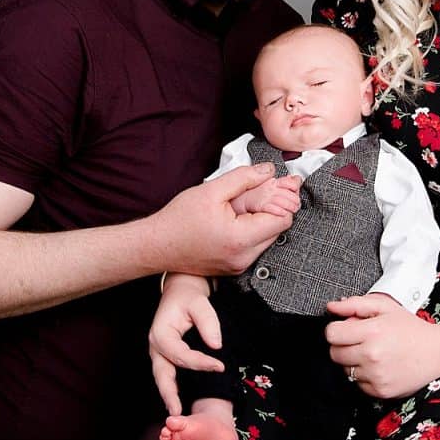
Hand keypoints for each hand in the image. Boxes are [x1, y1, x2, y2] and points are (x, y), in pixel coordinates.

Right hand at [145, 164, 293, 275]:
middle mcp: (243, 257)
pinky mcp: (234, 268)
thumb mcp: (211, 190)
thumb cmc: (178, 220)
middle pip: (278, 230)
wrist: (156, 245)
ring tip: (239, 209)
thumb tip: (268, 171)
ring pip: (267, 239)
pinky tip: (234, 222)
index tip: (274, 187)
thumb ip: (244, 178)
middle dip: (271, 209)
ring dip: (261, 221)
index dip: (282, 200)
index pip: (283, 219)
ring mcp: (239, 266)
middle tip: (254, 194)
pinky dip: (251, 233)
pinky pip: (254, 248)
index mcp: (240, 239)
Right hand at [148, 274, 223, 415]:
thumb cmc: (188, 296)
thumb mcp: (199, 302)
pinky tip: (178, 399)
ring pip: (161, 376)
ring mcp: (158, 350)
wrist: (180, 290)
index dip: (200, 363)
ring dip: (168, 394)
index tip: (220, 366)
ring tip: (176, 412)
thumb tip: (216, 345)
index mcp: (161, 332)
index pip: (181, 355)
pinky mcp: (164, 353)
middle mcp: (155, 344)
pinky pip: (166, 373)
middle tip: (178, 412)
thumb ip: (208, 322)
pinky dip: (170, 386)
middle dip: (169, 393)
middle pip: (161, 373)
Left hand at [325, 293, 439, 399]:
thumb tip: (331, 307)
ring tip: (374, 353)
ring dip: (354, 362)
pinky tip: (380, 366)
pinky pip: (358, 384)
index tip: (347, 329)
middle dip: (343, 345)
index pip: (331, 334)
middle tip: (361, 341)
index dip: (337, 329)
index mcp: (372, 331)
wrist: (437, 352)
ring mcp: (376, 375)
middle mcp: (372, 355)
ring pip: (345, 370)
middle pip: (334, 353)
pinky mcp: (380, 391)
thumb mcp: (385, 307)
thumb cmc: (411, 328)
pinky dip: (365, 376)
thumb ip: (355, 304)